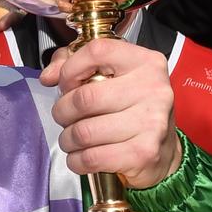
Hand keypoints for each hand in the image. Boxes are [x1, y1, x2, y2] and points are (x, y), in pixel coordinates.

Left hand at [40, 39, 182, 188]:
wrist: (163, 148)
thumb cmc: (128, 105)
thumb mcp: (104, 73)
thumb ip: (70, 63)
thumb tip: (48, 77)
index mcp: (144, 62)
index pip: (97, 52)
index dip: (70, 69)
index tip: (65, 84)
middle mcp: (152, 88)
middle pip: (85, 98)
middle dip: (62, 111)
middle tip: (63, 116)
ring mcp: (151, 122)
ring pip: (84, 132)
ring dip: (67, 138)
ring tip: (70, 138)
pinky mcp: (144, 153)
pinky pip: (92, 157)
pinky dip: (76, 160)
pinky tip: (79, 156)